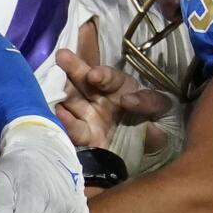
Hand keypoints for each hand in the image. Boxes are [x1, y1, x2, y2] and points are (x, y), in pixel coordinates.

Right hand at [55, 49, 173, 150]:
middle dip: (73, 68)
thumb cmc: (155, 127)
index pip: (111, 77)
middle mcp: (101, 98)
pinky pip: (73, 128)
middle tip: (61, 56)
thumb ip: (151, 103)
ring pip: (72, 100)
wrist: (148, 156)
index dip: (102, 75)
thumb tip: (128, 100)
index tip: (94, 76)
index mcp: (121, 88)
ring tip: (51, 84)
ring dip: (61, 91)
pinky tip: (57, 113)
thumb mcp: (161, 111)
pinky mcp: (83, 135)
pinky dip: (64, 121)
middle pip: (84, 80)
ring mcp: (88, 115)